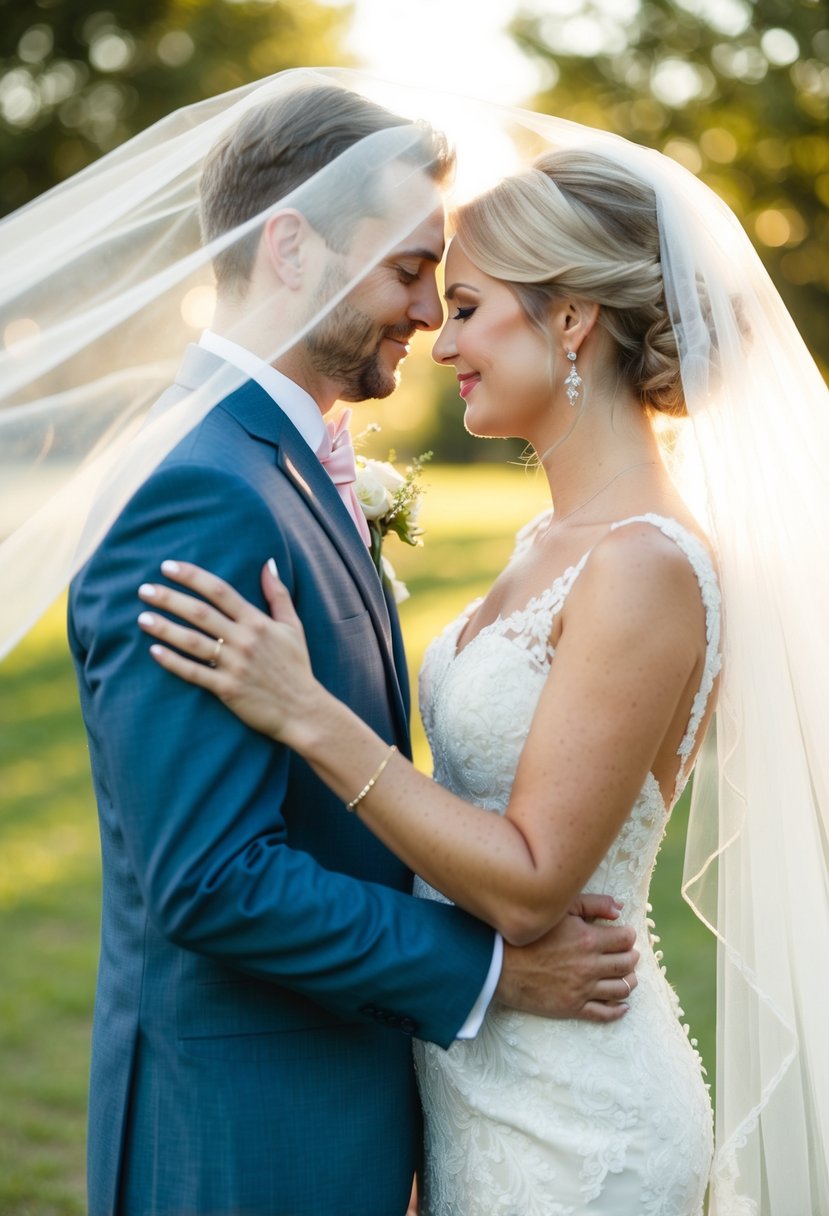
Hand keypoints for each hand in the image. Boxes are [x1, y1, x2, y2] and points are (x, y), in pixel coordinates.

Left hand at [137, 558, 320, 746]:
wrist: (303, 710)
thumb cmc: (296, 667)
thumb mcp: (293, 627)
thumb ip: (278, 594)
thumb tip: (268, 563)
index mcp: (258, 622)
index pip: (220, 591)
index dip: (192, 576)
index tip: (167, 566)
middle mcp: (245, 640)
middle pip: (200, 613)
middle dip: (169, 598)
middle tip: (144, 589)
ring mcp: (235, 665)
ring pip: (192, 641)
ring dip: (165, 628)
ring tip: (141, 617)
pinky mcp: (227, 689)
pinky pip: (194, 673)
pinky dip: (173, 662)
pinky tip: (153, 651)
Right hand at [495, 893, 638, 1022]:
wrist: (500, 965)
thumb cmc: (529, 935)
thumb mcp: (560, 911)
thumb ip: (592, 905)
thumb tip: (620, 909)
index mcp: (588, 939)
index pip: (626, 939)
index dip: (628, 935)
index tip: (624, 935)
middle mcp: (590, 966)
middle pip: (627, 963)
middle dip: (632, 957)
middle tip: (628, 954)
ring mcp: (583, 989)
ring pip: (621, 989)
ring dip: (629, 981)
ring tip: (627, 975)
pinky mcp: (573, 1007)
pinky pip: (605, 1013)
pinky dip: (618, 1010)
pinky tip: (622, 1005)